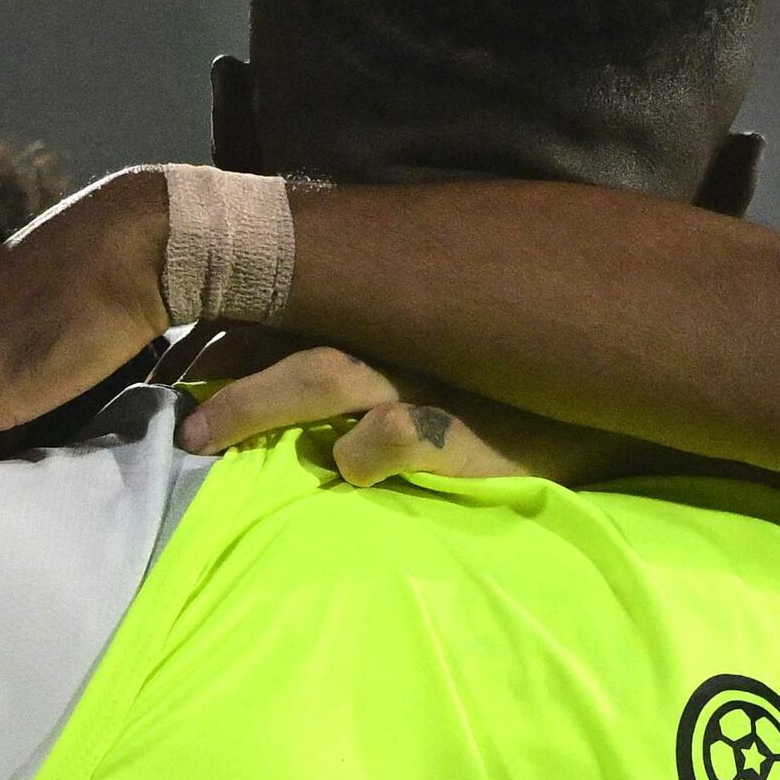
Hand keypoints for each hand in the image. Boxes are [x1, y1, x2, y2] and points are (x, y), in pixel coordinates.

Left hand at [176, 346, 636, 488]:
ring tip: (198, 440)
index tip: (172, 374)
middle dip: (216, 371)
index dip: (222, 340)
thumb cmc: (519, 390)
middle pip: (283, 334)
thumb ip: (374, 360)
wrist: (616, 403)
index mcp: (388, 310)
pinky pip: (393, 437)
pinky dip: (362, 455)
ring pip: (320, 374)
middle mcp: (398, 329)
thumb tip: (303, 401)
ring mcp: (428, 372)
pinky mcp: (463, 422)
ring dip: (252, 406)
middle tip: (163, 412)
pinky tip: (348, 472)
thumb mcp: (444, 358)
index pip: (287, 307)